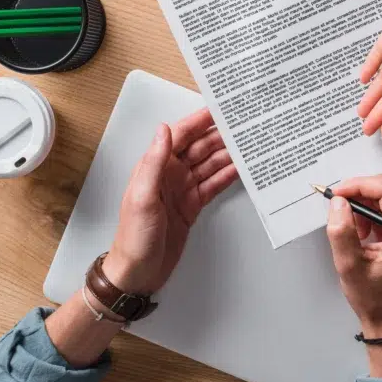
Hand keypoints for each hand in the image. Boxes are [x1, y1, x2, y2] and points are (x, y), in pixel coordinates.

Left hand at [103, 108, 238, 293]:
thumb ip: (154, 162)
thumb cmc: (133, 238)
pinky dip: (227, 176)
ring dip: (228, 154)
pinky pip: (213, 185)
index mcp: (155, 167)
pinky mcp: (192, 205)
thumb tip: (163, 130)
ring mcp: (182, 189)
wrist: (138, 272)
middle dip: (220, 135)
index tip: (218, 109)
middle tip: (242, 126)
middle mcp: (170, 174)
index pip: (180, 135)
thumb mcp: (143, 197)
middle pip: (200, 147)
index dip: (199, 120)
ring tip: (248, 144)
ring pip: (210, 165)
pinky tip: (241, 169)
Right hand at [326, 175, 381, 381]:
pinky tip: (364, 235)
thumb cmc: (375, 298)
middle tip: (340, 211)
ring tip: (355, 233)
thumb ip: (342, 232)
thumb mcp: (349, 266)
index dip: (359, 186)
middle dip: (360, 197)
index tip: (339, 194)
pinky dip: (372, 215)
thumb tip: (338, 203)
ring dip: (365, 208)